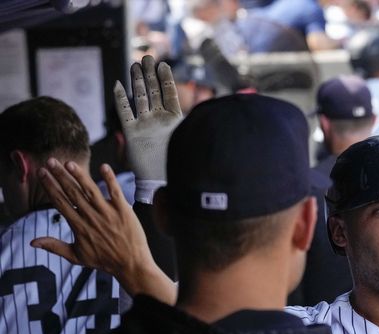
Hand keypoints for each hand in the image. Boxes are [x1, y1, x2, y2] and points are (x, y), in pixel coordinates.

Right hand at [31, 159, 175, 303]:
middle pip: (72, 192)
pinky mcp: (124, 211)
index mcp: (78, 226)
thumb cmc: (104, 260)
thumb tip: (33, 242)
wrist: (131, 265)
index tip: (42, 173)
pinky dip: (110, 179)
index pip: (60, 202)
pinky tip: (104, 167)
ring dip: (79, 175)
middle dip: (60, 176)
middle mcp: (91, 217)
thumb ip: (54, 247)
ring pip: (91, 190)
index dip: (50, 187)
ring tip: (69, 163)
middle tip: (51, 161)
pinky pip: (115, 192)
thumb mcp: (76, 256)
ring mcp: (108, 213)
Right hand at [115, 55, 181, 203]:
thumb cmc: (179, 165)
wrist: (162, 182)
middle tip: (147, 57)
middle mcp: (158, 120)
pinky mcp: (132, 133)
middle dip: (150, 74)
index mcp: (173, 120)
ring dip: (137, 81)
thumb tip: (211, 117)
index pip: (170, 94)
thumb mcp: (190, 143)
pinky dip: (120, 99)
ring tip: (135, 64)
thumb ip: (195, 130)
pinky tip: (118, 84)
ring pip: (140, 98)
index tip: (163, 64)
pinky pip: (124, 113)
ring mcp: (144, 125)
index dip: (166, 79)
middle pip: (153, 92)